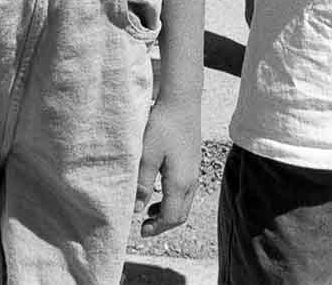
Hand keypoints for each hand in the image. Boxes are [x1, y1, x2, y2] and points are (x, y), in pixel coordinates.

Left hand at [135, 95, 199, 235]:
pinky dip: (173, 198)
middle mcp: (191, 181)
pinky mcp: (193, 162)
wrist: (182, 101)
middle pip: (180, 214)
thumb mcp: (146, 155)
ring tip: (149, 210)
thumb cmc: (162, 125)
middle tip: (144, 225)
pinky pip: (185, 190)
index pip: (171, 218)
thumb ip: (142, 184)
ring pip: (184, 203)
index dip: (156, 228)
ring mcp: (194, 171)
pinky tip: (159, 188)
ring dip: (168, 211)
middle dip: (163, 224)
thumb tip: (137, 208)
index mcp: (180, 183)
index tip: (140, 231)